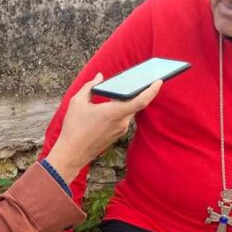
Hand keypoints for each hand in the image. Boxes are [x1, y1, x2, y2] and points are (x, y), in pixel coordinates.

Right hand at [46, 73, 161, 182]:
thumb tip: (99, 77)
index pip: (140, 101)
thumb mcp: (77, 102)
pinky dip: (119, 110)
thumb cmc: (73, 128)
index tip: (159, 81)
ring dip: (125, 101)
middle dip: (137, 92)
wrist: (72, 154)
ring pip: (127, 111)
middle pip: (135, 104)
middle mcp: (121, 122)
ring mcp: (120, 130)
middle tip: (138, 79)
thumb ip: (90, 87)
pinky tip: (110, 105)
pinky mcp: (116, 136)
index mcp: (114, 112)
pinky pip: (122, 119)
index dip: (152, 90)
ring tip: (118, 90)